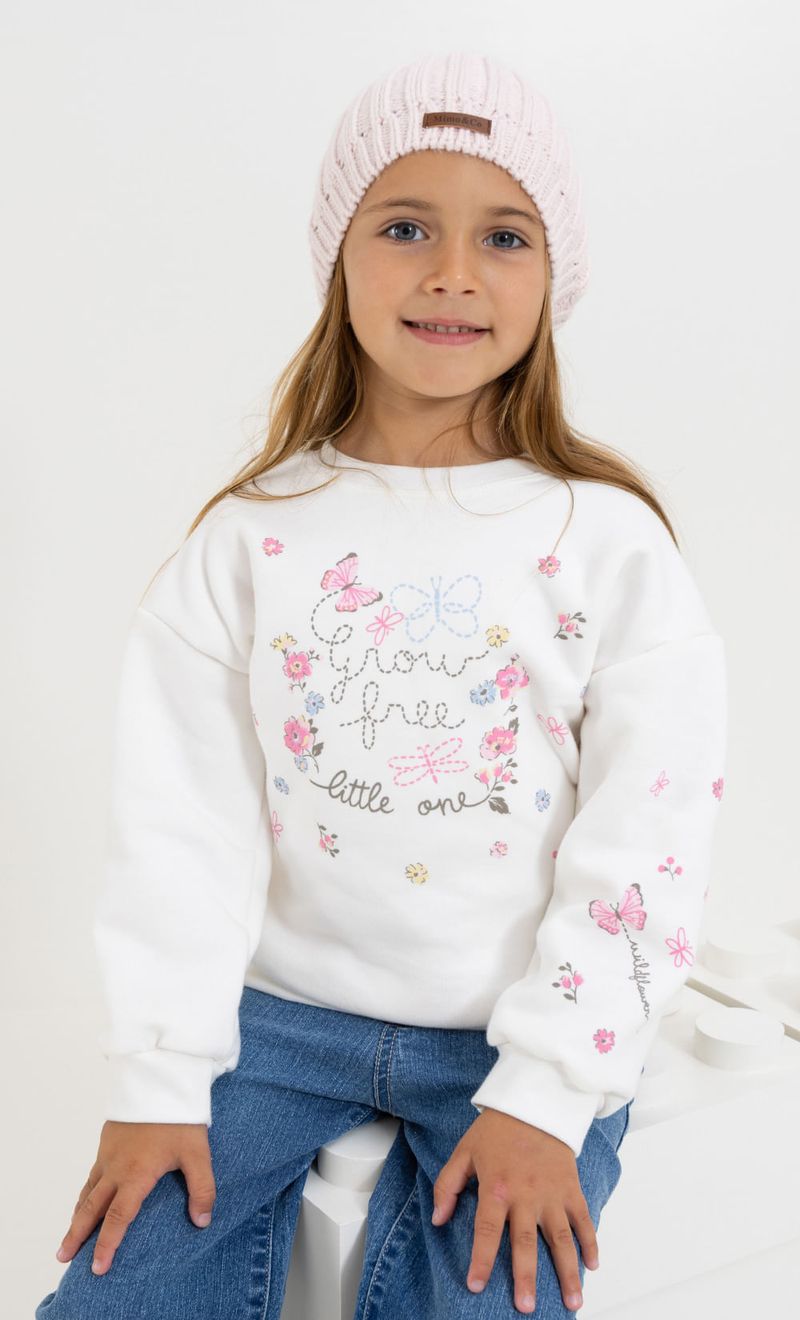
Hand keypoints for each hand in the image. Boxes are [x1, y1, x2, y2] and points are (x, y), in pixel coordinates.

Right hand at [55, 1120, 215, 1275]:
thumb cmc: (180, 1116)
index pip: (118, 1218)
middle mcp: (116, 1167)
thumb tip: (202, 1221)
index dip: (107, 1245)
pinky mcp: (107, 1140)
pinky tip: (87, 1198)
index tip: (98, 1267)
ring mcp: (108, 1153)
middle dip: (77, 1235)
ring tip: (70, 1235)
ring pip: (88, 1190)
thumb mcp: (198, 1153)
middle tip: (63, 1257)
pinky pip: (92, 1173)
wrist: (160, 1077)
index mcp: (136, 1174)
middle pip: (91, 1208)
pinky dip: (85, 1192)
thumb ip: (202, 1189)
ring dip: (78, 1215)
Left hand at [431, 1107, 597, 1313]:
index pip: (487, 1230)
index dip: (481, 1260)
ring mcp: (552, 1193)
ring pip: (561, 1238)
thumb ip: (448, 1185)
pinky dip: (590, 1243)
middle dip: (526, 1277)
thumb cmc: (498, 1128)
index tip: (476, 1286)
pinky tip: (592, 1267)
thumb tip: (438, 1219)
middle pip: (526, 1242)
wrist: (535, 1100)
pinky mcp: (571, 1187)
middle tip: (526, 1306)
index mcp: (497, 1187)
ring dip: (567, 1272)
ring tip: (572, 1302)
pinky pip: (583, 1219)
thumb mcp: (464, 1151)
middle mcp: (525, 1194)